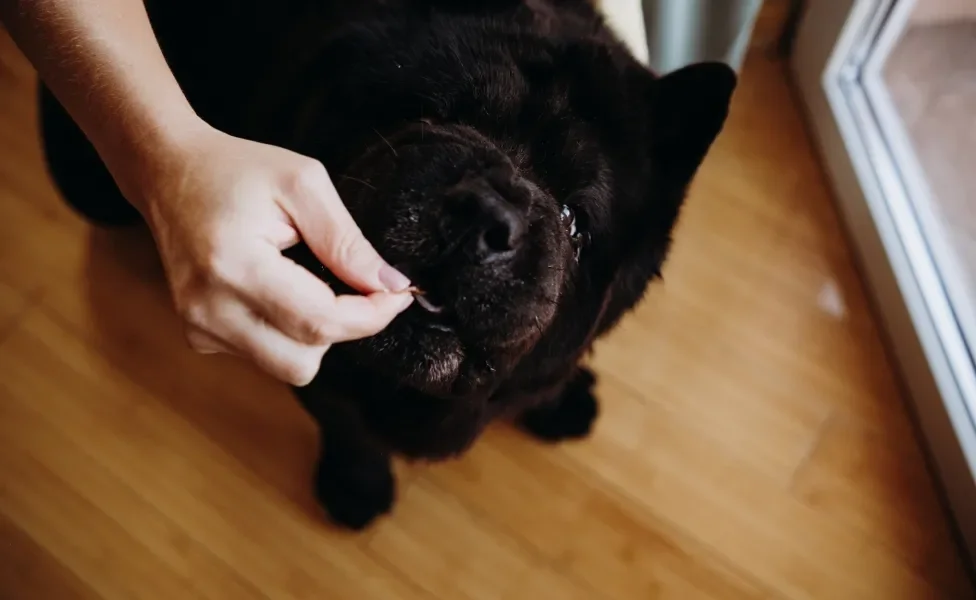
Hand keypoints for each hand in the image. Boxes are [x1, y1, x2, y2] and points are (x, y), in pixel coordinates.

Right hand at [125, 123, 413, 385]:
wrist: (168, 173)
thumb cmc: (236, 171)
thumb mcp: (303, 184)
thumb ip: (347, 240)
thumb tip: (390, 284)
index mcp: (234, 266)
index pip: (318, 322)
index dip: (370, 315)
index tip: (397, 293)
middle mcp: (209, 308)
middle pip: (303, 362)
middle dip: (344, 329)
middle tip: (357, 288)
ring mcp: (199, 327)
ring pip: (288, 366)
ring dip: (316, 333)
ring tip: (309, 280)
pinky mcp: (199, 336)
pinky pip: (265, 356)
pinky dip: (287, 332)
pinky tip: (280, 290)